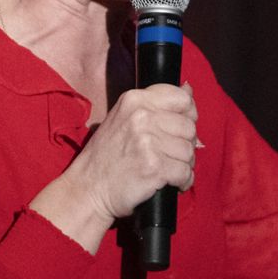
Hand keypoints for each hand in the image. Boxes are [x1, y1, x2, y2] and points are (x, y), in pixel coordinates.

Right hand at [30, 82, 198, 252]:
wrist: (88, 189)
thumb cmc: (106, 156)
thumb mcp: (123, 118)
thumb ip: (155, 105)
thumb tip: (188, 89)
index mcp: (135, 100)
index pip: (181, 98)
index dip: (188, 115)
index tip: (180, 129)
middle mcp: (141, 117)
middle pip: (189, 127)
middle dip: (186, 144)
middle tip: (171, 156)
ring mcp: (148, 142)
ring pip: (189, 151)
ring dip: (184, 165)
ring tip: (169, 170)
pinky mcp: (154, 167)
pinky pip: (186, 172)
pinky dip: (184, 181)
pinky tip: (173, 183)